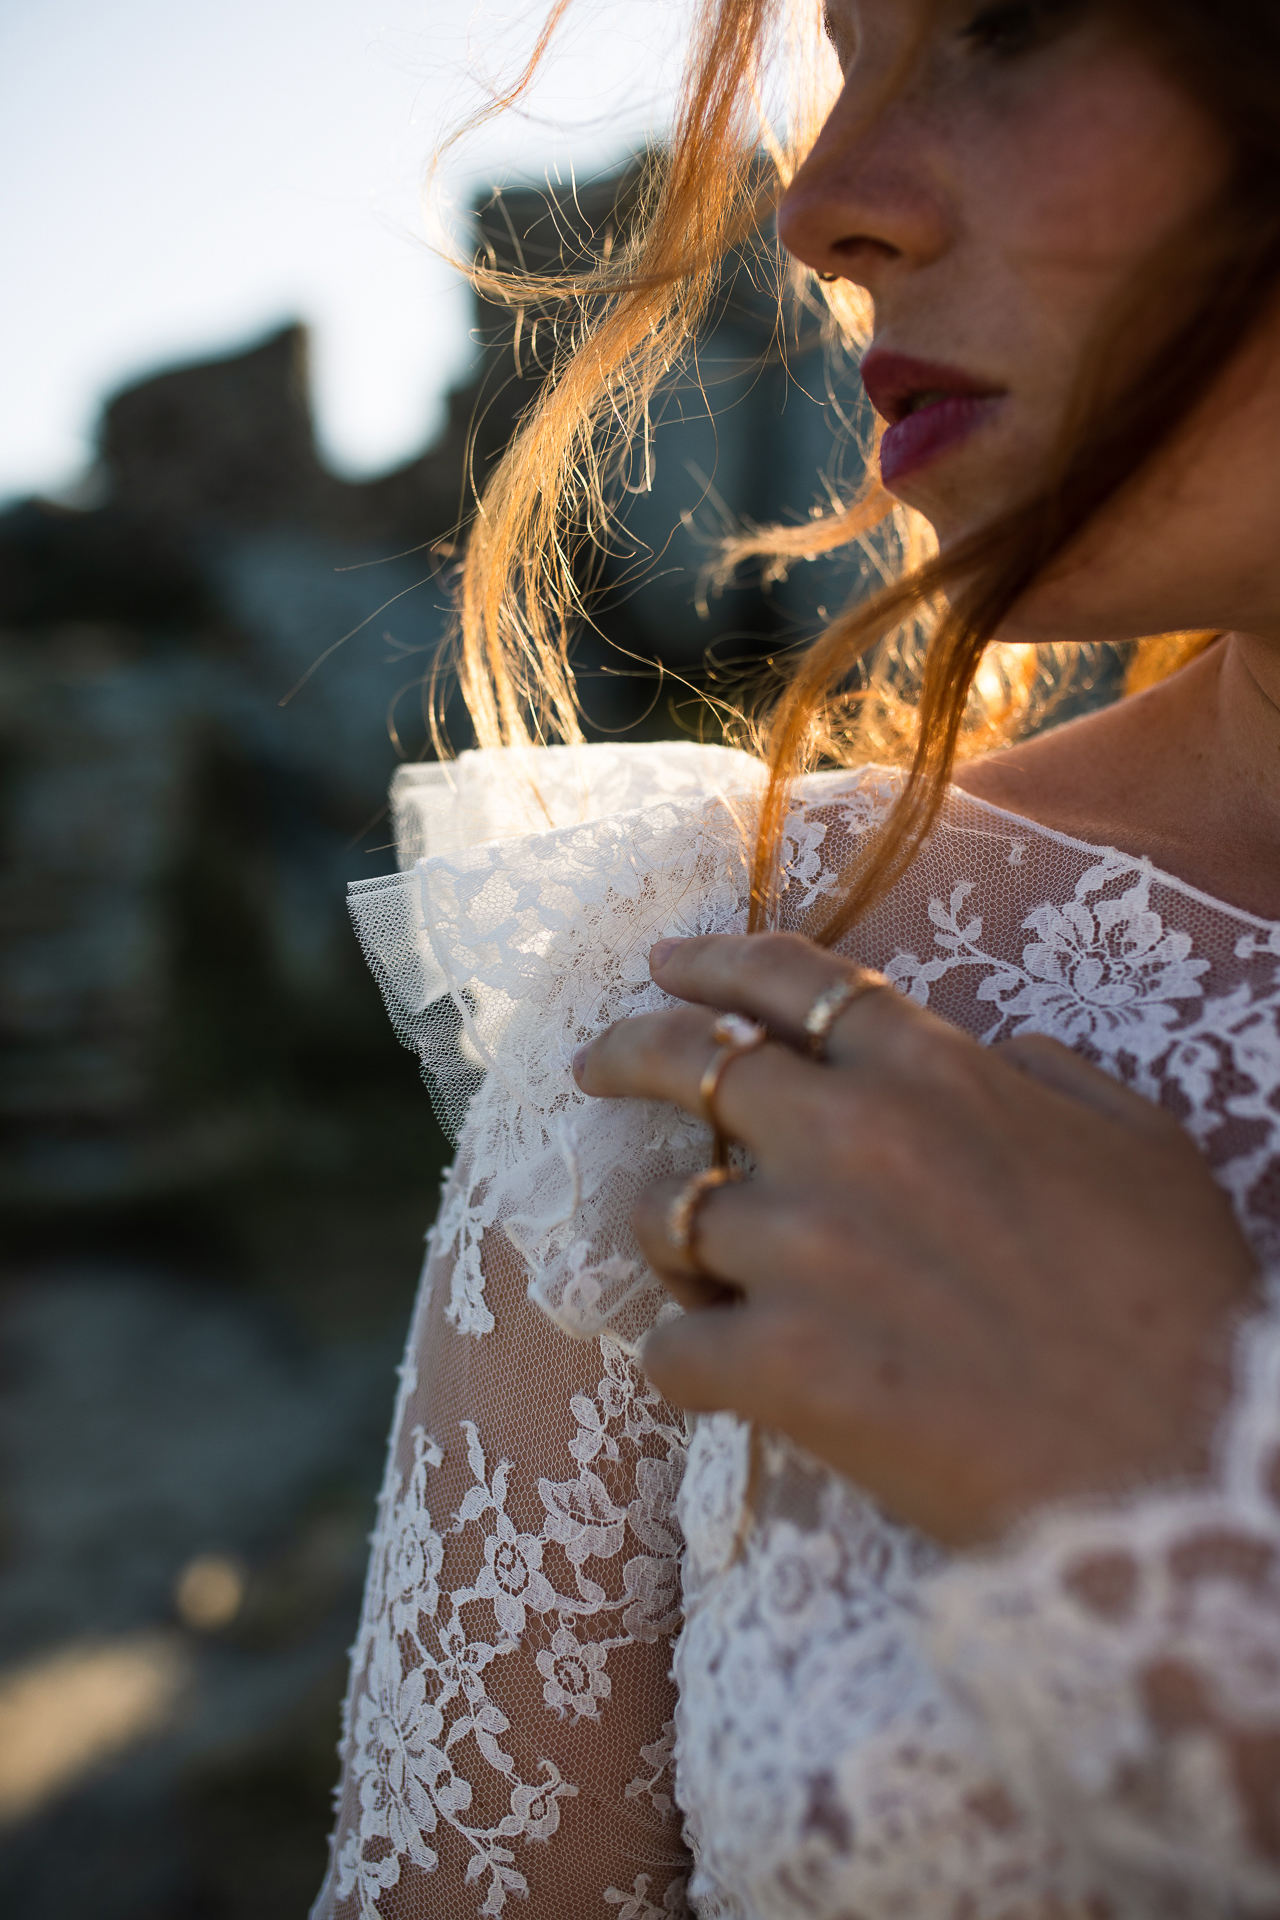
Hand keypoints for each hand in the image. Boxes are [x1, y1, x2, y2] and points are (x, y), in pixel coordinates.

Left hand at [572, 932, 1260, 1545]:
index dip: (711, 963)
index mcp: (930, 1069)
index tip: (662, 964)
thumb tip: (992, 1053)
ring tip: (696, 1272)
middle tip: (590, 1068)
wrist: (1183, 1465)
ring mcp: (801, 1248)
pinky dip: (681, 1362)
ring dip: (671, 1241)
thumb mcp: (1138, 1142)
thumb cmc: (1176, 1303)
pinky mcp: (778, 1365)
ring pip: (664, 1216)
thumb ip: (1042, 1075)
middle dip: (625, 1054)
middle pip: (688, 1064)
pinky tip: (712, 1376)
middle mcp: (847, 1135)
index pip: (789, 981)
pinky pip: (668, 1348)